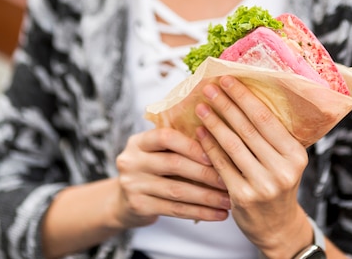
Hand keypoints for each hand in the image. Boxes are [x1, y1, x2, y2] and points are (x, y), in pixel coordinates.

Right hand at [112, 127, 230, 228]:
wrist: (122, 200)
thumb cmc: (151, 168)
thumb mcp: (155, 151)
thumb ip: (177, 143)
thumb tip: (219, 138)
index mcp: (138, 141)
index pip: (165, 137)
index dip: (191, 145)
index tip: (214, 153)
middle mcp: (131, 161)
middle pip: (173, 164)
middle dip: (205, 172)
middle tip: (229, 179)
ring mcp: (133, 185)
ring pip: (177, 190)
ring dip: (207, 196)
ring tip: (228, 200)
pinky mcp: (139, 207)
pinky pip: (175, 210)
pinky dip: (200, 212)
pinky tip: (218, 214)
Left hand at [195, 76, 311, 258]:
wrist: (277, 226)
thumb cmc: (277, 182)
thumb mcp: (285, 159)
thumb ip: (271, 134)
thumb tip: (244, 94)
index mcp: (295, 154)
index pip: (266, 118)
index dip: (244, 97)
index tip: (227, 79)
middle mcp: (282, 170)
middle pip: (247, 128)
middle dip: (226, 105)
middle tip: (209, 87)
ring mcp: (263, 185)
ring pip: (232, 145)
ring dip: (214, 122)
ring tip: (201, 107)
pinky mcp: (243, 197)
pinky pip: (222, 165)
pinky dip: (209, 146)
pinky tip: (200, 132)